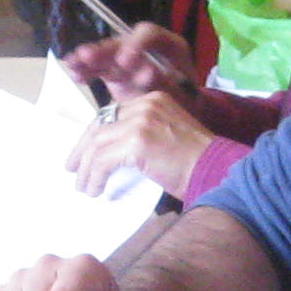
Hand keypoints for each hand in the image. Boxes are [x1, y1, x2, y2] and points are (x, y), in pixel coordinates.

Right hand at [61, 24, 195, 97]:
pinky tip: (72, 71)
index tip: (125, 61)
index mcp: (169, 46)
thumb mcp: (184, 95)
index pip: (150, 34)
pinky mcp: (116, 72)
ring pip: (107, 53)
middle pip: (122, 42)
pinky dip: (86, 69)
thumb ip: (166, 83)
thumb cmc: (188, 104)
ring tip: (73, 62)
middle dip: (104, 50)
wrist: (183, 114)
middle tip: (87, 56)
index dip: (136, 44)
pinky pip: (99, 67)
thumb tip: (148, 73)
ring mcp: (129, 58)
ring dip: (89, 57)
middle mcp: (146, 48)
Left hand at [68, 88, 214, 197]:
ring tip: (84, 188)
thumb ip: (141, 137)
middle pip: (100, 124)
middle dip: (82, 151)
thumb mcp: (167, 138)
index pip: (112, 113)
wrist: (217, 171)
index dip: (93, 136)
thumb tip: (112, 156)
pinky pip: (103, 160)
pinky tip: (95, 190)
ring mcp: (141, 121)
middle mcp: (146, 104)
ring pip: (97, 144)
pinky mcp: (138, 141)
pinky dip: (94, 177)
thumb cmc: (196, 164)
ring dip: (86, 169)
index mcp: (153, 100)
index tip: (82, 157)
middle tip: (73, 171)